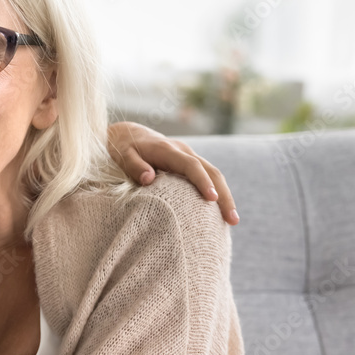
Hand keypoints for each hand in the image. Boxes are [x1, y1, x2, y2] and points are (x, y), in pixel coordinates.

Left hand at [107, 121, 238, 225]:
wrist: (127, 134)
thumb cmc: (123, 148)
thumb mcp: (122, 155)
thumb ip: (134, 166)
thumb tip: (148, 178)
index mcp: (167, 149)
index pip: (190, 165)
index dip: (202, 181)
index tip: (212, 198)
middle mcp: (182, 151)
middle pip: (211, 171)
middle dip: (224, 194)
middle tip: (232, 219)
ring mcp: (188, 156)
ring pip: (213, 174)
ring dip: (225, 196)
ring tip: (232, 221)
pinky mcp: (189, 163)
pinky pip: (207, 176)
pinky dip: (216, 192)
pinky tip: (220, 212)